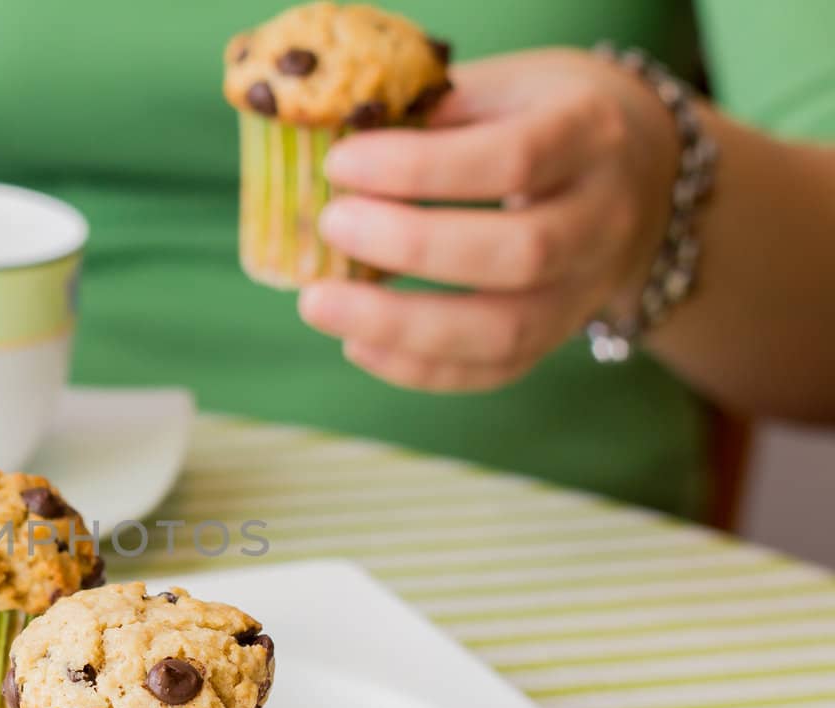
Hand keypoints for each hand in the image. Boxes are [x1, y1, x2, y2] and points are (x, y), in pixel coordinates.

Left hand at [298, 49, 679, 391]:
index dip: (420, 168)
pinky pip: (492, 370)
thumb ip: (436, 117)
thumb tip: (344, 166)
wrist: (637, 171)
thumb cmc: (544, 117)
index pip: (513, 159)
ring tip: (319, 304)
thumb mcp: (506, 88)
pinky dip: (418, 368)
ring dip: (401, 327)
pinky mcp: (558, 335)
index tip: (341, 164)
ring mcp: (586, 288)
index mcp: (591, 135)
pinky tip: (356, 343)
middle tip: (331, 225)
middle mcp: (604, 218)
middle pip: (518, 254)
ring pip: (505, 331)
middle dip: (411, 247)